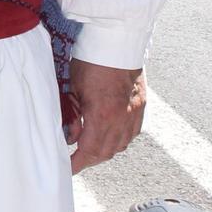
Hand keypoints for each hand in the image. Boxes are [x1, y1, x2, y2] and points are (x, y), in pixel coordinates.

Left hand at [66, 59, 146, 173]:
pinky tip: (109, 136)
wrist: (117, 42)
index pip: (89, 151)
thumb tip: (72, 137)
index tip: (69, 169)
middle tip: (76, 160)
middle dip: (90, 160)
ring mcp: (134, 113)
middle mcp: (122, 118)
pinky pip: (131, 133)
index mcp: (103, 115)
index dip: (78, 163)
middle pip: (106, 152)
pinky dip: (119, 140)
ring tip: (91, 150)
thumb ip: (73, 117)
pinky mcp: (141, 106)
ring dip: (105, 151)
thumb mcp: (74, 90)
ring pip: (121, 145)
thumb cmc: (92, 62)